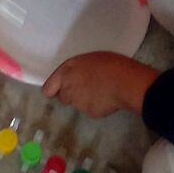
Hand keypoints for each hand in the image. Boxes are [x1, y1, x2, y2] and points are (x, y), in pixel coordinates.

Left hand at [43, 51, 158, 118]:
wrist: (125, 82)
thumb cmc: (110, 64)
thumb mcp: (90, 59)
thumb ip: (77, 69)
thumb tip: (76, 76)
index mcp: (66, 71)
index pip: (48, 88)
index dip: (53, 89)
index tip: (57, 90)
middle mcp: (68, 88)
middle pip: (62, 97)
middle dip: (70, 94)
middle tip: (85, 88)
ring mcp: (77, 102)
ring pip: (76, 104)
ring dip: (83, 100)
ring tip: (99, 92)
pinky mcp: (88, 113)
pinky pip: (89, 110)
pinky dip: (95, 106)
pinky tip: (105, 99)